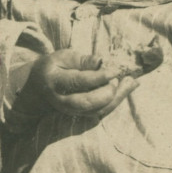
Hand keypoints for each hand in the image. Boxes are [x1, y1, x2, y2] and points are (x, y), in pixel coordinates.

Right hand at [21, 49, 137, 117]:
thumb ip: (82, 60)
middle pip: (86, 103)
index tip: (115, 70)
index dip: (98, 77)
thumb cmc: (56, 66)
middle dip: (107, 92)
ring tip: (131, 82)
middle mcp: (61, 101)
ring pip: (96, 111)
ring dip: (117, 98)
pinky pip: (101, 112)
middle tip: (119, 79)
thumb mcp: (65, 56)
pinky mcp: (80, 115)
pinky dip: (117, 101)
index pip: (78, 82)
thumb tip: (101, 62)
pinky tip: (128, 87)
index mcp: (55, 82)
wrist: (40, 85)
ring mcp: (71, 111)